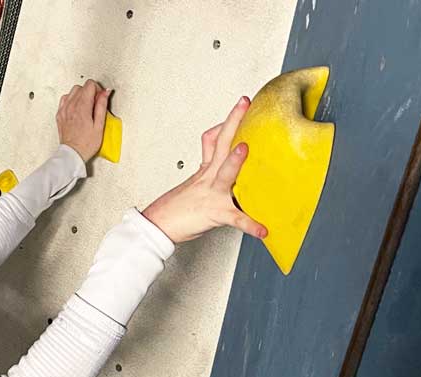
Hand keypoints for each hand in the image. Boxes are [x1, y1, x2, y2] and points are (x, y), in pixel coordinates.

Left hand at [57, 80, 110, 162]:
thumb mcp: (100, 125)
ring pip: (72, 91)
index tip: (100, 98)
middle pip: (81, 87)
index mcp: (82, 107)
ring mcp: (63, 110)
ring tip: (87, 106)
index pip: (89, 85)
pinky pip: (65, 99)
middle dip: (90, 92)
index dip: (98, 89)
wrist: (72, 154)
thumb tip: (105, 93)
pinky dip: (72, 100)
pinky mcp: (60, 114)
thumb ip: (102, 106)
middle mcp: (71, 106)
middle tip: (95, 103)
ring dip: (81, 95)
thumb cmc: (86, 143)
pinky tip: (77, 108)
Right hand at [141, 97, 267, 242]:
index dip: (228, 121)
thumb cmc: (175, 210)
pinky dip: (250, 225)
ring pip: (225, 173)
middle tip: (244, 104)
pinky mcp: (215, 213)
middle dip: (233, 122)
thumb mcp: (192, 184)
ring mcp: (212, 194)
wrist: (157, 227)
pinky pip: (235, 219)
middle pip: (221, 144)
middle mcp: (209, 178)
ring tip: (245, 149)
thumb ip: (209, 172)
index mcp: (205, 171)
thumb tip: (224, 164)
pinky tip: (262, 229)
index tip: (242, 105)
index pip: (214, 140)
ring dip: (233, 160)